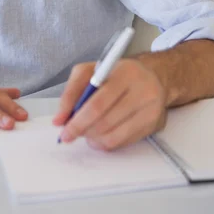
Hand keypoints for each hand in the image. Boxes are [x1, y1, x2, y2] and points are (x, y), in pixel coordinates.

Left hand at [52, 59, 166, 150]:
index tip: (63, 128)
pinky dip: (105, 143)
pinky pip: (123, 142)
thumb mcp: (91, 71)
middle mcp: (142, 91)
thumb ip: (72, 91)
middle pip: (104, 121)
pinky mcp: (154, 124)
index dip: (77, 120)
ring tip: (85, 132)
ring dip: (92, 138)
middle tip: (69, 134)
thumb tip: (60, 119)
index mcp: (124, 73)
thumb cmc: (117, 73)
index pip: (97, 103)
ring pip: (113, 135)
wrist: (152, 76)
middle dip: (82, 130)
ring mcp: (150, 109)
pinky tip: (99, 135)